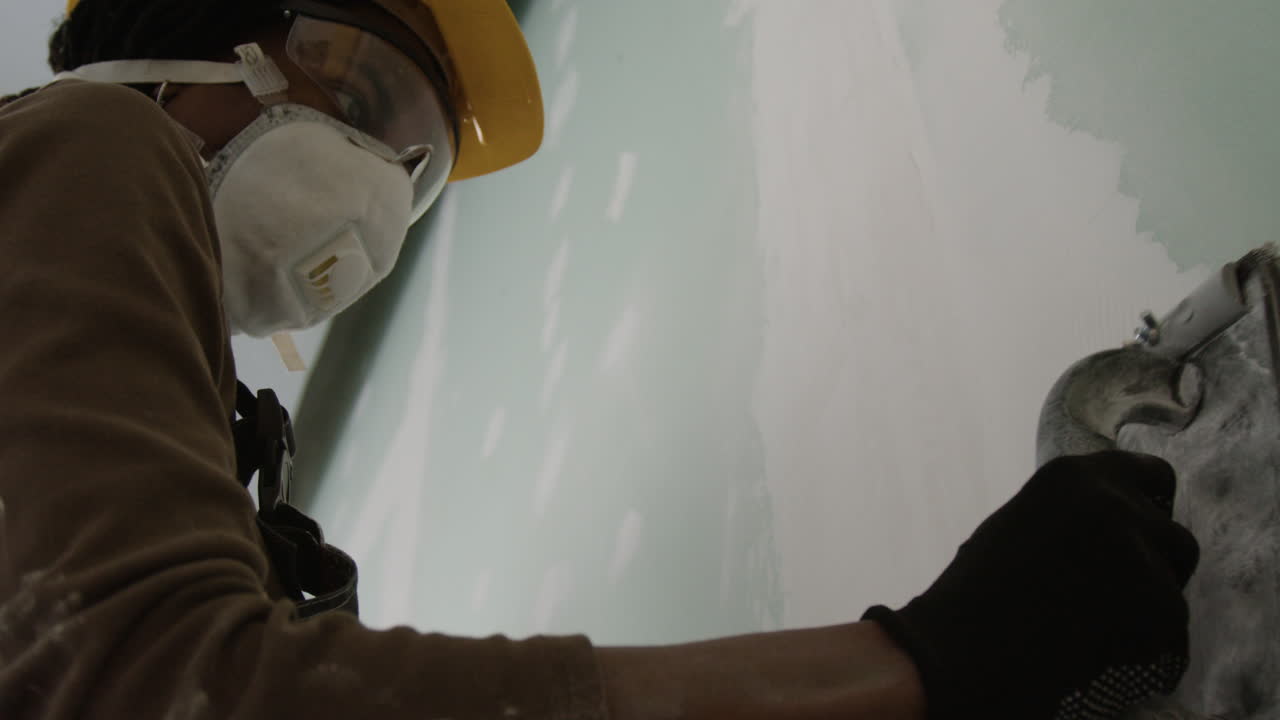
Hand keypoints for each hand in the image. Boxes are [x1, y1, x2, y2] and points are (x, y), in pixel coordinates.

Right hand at [864, 451, 1199, 718]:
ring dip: (1149, 609)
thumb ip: (1078, 513)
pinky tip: (1096, 653)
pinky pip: (1171, 636)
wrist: (965, 647)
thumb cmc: (979, 591)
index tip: (1139, 536)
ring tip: (1097, 628)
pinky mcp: (1159, 607)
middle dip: (1156, 568)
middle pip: (1175, 537)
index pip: (1154, 475)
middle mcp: (1114, 502)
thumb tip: (1122, 524)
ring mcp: (1140, 553)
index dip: (1150, 511)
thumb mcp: (1026, 521)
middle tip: (1117, 597)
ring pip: (1174, 588)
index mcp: (1075, 474)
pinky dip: (1143, 651)